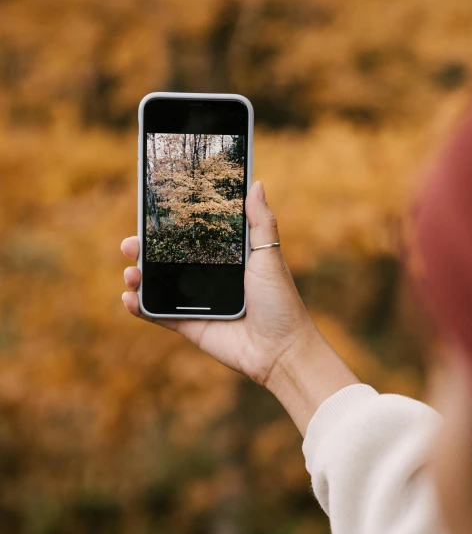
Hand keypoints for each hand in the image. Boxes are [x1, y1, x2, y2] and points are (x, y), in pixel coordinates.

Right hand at [121, 181, 315, 388]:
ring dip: (137, 277)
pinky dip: (139, 308)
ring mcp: (196, 303)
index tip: (150, 214)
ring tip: (131, 272)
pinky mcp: (189, 326)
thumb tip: (257, 184)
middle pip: (166, 259)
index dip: (168, 227)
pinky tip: (129, 298)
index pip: (190, 237)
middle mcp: (207, 278)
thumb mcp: (269, 255)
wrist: (280, 349)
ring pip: (157, 286)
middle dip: (143, 250)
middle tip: (131, 243)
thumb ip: (261, 222)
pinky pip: (158, 315)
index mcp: (224, 259)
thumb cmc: (280, 301)